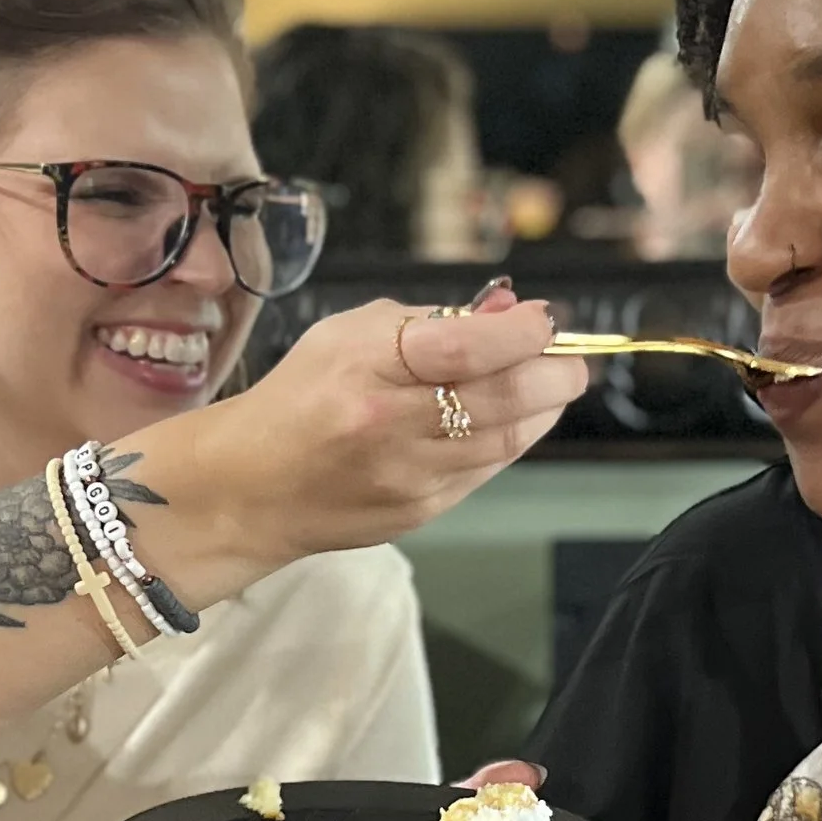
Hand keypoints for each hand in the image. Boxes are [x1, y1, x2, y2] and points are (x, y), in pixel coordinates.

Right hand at [154, 282, 586, 574]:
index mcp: (367, 368)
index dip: (522, 331)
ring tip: (551, 383)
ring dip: (545, 407)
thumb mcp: (349, 333)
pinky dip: (513, 438)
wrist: (252, 487)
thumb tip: (508, 309)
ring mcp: (410, 475)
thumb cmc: (302, 396)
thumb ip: (432, 319)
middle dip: (556, 372)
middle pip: (505, 397)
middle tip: (569, 358)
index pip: (467, 346)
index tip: (542, 319)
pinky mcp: (422, 511)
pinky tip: (514, 418)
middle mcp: (391, 425)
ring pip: (509, 438)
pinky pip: (488, 469)